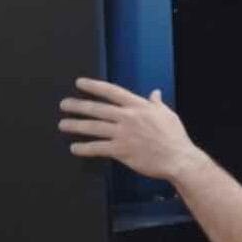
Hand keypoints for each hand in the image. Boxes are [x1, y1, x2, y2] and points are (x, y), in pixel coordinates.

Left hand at [58, 79, 202, 182]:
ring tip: (63, 124)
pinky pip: (98, 148)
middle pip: (97, 109)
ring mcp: (123, 134)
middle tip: (64, 104)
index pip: (112, 92)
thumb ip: (156, 103)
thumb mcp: (167, 114)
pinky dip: (85, 148)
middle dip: (78, 106)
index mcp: (138, 106)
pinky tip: (75, 148)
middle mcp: (127, 117)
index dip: (94, 86)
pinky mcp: (121, 150)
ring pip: (94, 127)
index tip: (80, 83)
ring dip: (76, 125)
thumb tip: (154, 93)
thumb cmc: (174, 136)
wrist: (177, 158)